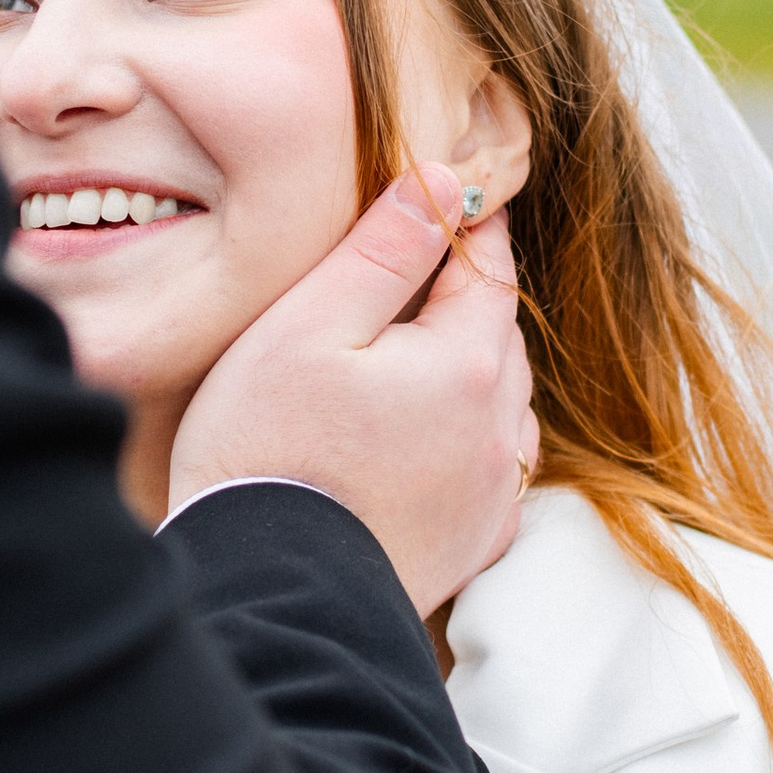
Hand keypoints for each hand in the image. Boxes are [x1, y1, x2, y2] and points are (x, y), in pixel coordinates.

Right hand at [167, 161, 538, 615]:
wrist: (271, 592)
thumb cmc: (269, 449)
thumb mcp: (309, 325)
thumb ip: (384, 247)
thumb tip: (448, 180)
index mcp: (467, 362)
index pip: (488, 270)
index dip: (473, 229)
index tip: (466, 198)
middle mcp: (497, 427)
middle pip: (499, 337)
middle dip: (469, 301)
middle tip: (428, 274)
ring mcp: (491, 492)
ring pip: (503, 405)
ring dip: (477, 372)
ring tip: (427, 357)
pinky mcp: (471, 544)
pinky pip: (494, 472)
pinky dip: (474, 441)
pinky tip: (439, 441)